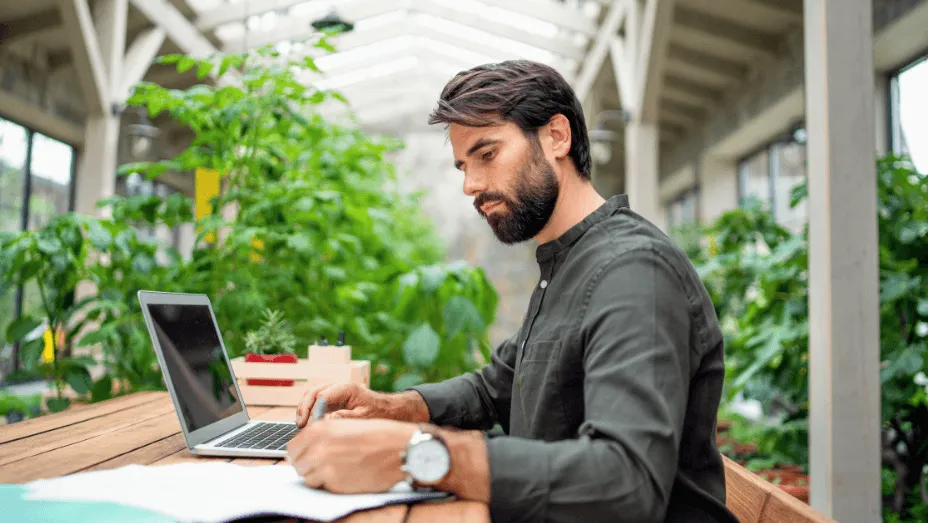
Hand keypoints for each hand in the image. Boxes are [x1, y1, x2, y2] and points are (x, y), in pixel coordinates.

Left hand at [286, 418, 415, 492]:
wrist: (400, 449)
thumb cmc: (378, 436)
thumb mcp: (347, 426)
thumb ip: (325, 435)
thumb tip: (309, 448)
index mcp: (321, 429)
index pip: (294, 446)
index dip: (300, 452)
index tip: (307, 455)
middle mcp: (318, 446)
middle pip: (297, 462)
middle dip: (307, 464)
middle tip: (321, 466)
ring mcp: (324, 466)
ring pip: (306, 476)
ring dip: (317, 475)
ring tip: (335, 470)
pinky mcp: (334, 483)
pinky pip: (320, 486)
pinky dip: (328, 483)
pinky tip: (344, 476)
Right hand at [294, 383, 376, 426]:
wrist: (383, 408)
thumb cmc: (376, 411)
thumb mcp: (364, 417)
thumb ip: (347, 418)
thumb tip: (329, 419)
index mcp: (346, 388)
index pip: (323, 395)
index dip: (314, 410)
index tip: (311, 424)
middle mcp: (337, 386)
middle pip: (313, 392)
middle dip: (304, 407)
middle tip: (301, 424)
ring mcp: (332, 391)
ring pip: (311, 395)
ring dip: (303, 408)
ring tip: (300, 424)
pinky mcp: (330, 398)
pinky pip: (314, 401)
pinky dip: (307, 410)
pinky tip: (304, 422)